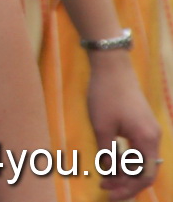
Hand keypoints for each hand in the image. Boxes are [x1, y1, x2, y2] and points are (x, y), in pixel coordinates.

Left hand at [88, 50, 160, 198]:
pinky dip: (127, 159)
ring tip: (106, 178)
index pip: (144, 176)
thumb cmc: (105, 95)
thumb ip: (107, 153)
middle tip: (105, 189)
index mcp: (147, 140)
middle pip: (145, 171)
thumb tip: (109, 174)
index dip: (127, 189)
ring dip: (126, 172)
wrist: (112, 67)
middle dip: (127, 184)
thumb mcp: (102, 127)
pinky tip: (112, 162)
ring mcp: (150, 130)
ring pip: (142, 161)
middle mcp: (153, 137)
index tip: (109, 194)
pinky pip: (139, 149)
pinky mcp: (142, 124)